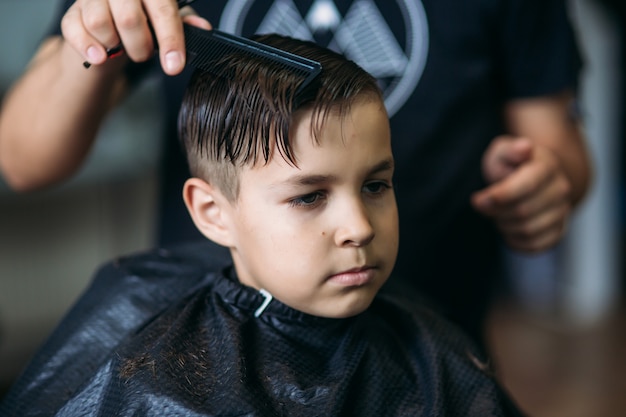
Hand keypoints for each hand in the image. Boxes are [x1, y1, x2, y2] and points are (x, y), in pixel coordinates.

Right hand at [60, 0, 210, 74]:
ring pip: (100, 23)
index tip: (174, 66)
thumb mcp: (168, 18)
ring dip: (116, 46)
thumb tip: (202, 27)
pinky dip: (89, 48)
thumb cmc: (143, 19)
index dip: (170, 40)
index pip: (162, 9)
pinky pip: (74, 30)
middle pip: (129, 19)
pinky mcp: (72, 13)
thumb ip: (184, 21)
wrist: (109, 24)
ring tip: (122, 48)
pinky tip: (100, 57)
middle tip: (144, 54)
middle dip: (141, 47)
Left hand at [471, 136, 572, 252]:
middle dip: (496, 212)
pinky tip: (506, 229)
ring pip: (528, 230)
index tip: (477, 200)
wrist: (532, 179)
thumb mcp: (503, 151)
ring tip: (497, 214)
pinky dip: (515, 241)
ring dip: (504, 225)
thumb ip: (510, 150)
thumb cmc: (511, 165)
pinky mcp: (558, 231)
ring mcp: (562, 211)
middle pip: (524, 211)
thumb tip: (524, 148)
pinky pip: (535, 245)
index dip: (499, 196)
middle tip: (483, 205)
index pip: (527, 186)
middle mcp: (560, 189)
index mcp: (547, 167)